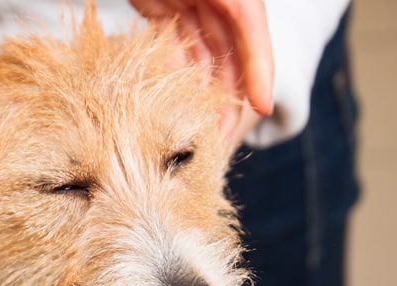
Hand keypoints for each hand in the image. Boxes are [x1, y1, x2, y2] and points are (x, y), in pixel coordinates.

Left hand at [129, 0, 272, 139]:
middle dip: (227, 96)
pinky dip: (173, 75)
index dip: (260, 74)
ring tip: (198, 129)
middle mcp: (217, 4)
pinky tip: (172, 103)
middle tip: (220, 135)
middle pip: (229, 56)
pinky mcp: (160, 11)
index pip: (254, 36)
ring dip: (200, 93)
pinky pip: (172, 49)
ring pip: (200, 59)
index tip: (263, 109)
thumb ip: (237, 12)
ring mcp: (188, 8)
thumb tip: (244, 52)